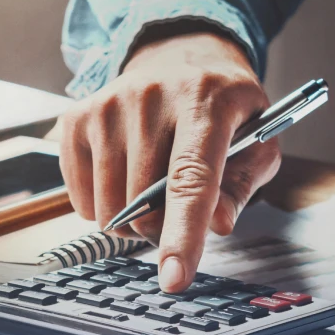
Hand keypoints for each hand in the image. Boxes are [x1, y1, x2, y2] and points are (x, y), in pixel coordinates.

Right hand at [51, 32, 280, 291]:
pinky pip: (81, 199)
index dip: (184, 235)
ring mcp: (107, 106)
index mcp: (206, 103)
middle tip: (179, 210)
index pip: (191, 179)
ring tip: (154, 189)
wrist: (181, 56)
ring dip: (134, 220)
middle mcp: (151, 98)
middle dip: (164, 229)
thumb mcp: (258, 141)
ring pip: (110, 208)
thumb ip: (243, 185)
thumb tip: (218, 225)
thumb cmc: (225, 109)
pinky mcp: (76, 118)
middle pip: (145, 205)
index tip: (174, 278)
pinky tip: (125, 178)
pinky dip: (105, 207)